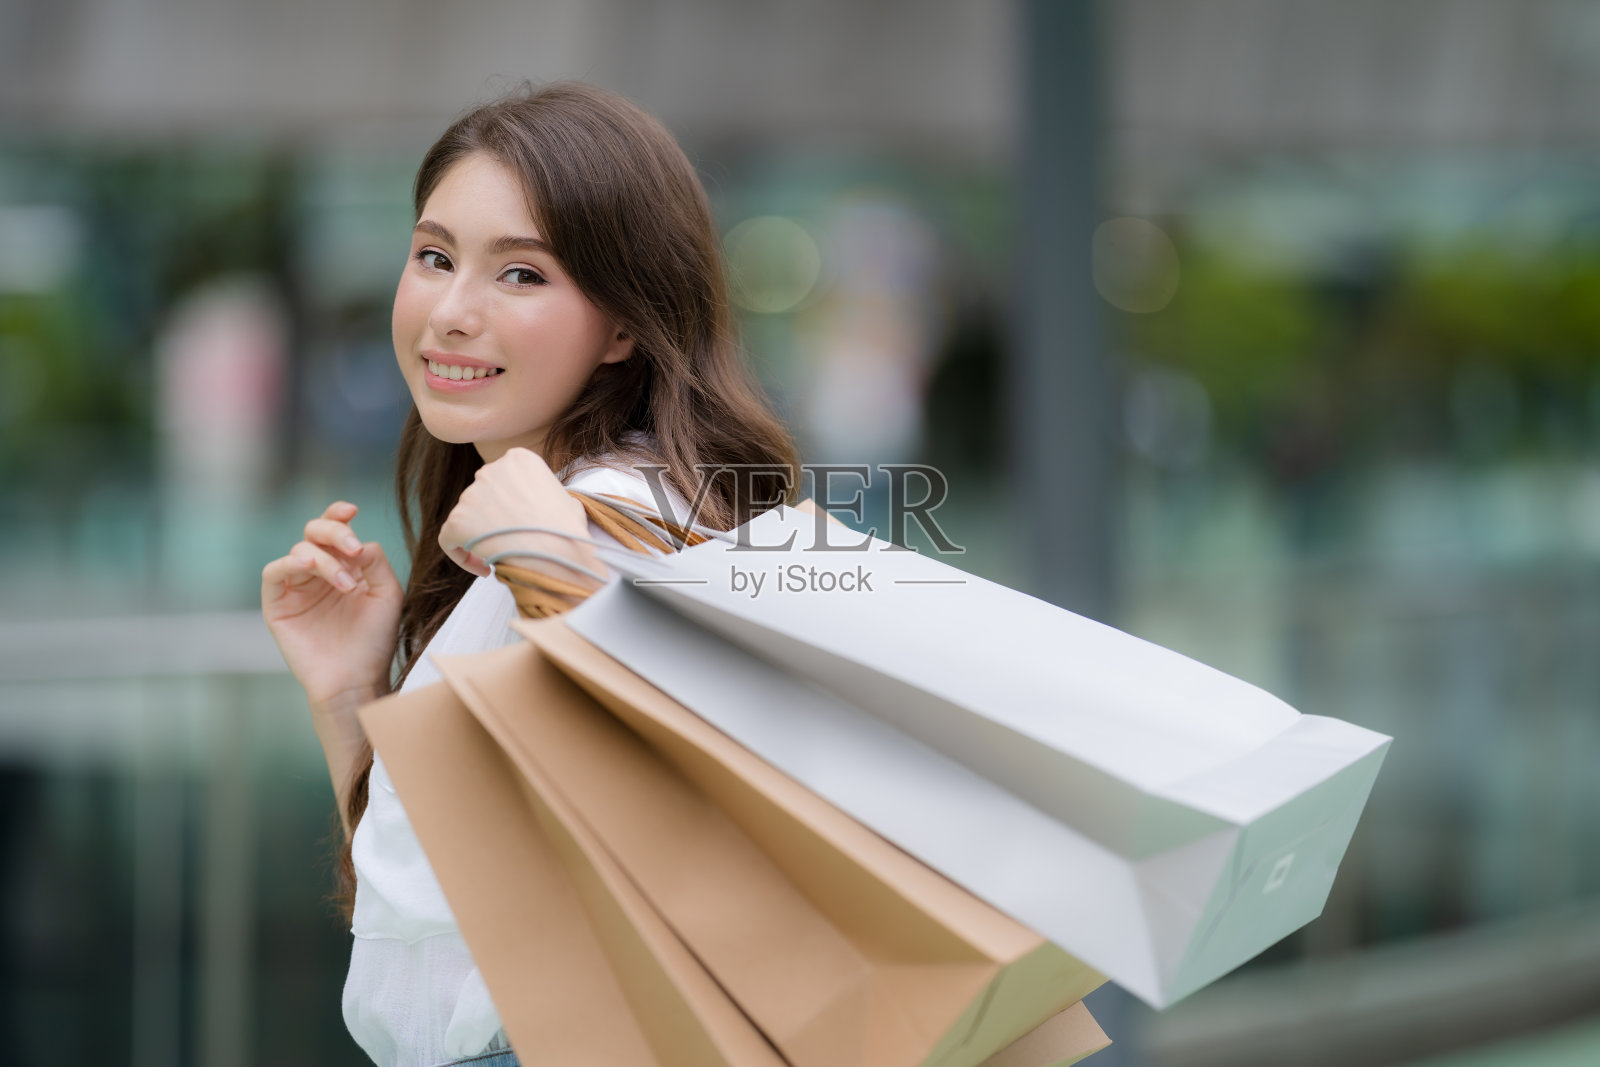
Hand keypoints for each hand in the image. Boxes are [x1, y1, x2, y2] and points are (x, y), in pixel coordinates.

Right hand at [261, 501, 403, 707]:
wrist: (356, 679)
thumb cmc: (374, 641)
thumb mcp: (386, 594)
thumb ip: (375, 562)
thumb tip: (359, 540)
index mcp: (343, 566)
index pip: (335, 530)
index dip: (338, 514)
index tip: (353, 510)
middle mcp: (317, 573)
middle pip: (313, 531)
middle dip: (333, 531)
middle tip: (352, 548)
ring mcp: (296, 588)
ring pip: (298, 550)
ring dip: (323, 558)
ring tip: (344, 582)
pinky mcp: (277, 605)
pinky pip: (274, 573)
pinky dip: (291, 562)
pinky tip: (313, 568)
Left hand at [438, 447, 605, 589]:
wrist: (556, 551)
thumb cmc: (567, 529)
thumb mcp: (565, 498)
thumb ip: (544, 494)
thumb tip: (541, 507)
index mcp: (518, 458)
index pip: (504, 480)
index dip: (510, 504)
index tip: (520, 525)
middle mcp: (490, 469)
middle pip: (483, 496)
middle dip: (492, 518)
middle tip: (508, 541)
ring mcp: (470, 493)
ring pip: (466, 517)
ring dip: (480, 536)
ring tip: (500, 558)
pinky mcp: (457, 519)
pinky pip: (448, 539)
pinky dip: (460, 554)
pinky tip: (482, 569)